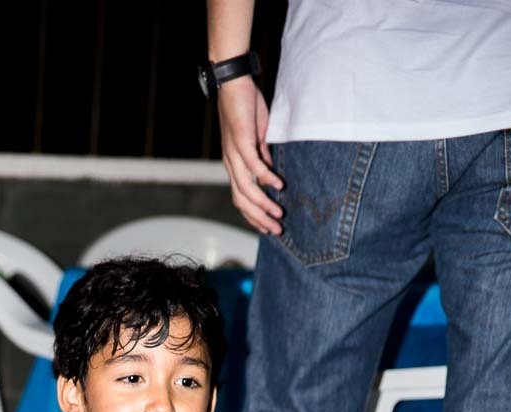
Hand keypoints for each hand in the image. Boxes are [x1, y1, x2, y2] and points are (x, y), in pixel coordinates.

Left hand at [216, 78, 283, 235]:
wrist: (233, 83)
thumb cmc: (246, 108)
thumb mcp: (256, 138)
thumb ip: (262, 157)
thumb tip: (270, 174)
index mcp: (234, 165)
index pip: (241, 199)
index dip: (254, 216)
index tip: (269, 227)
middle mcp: (231, 164)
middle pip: (242, 201)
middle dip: (259, 219)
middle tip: (277, 230)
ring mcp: (234, 154)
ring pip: (246, 189)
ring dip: (263, 204)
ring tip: (279, 214)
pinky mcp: (240, 141)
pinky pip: (253, 165)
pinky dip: (266, 178)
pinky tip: (278, 186)